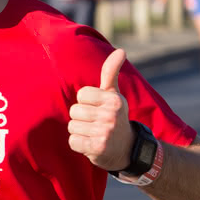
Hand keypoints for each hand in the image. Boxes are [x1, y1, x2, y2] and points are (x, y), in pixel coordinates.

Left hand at [68, 50, 133, 170]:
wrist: (126, 149)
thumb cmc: (115, 117)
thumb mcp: (115, 95)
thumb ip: (111, 72)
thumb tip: (121, 50)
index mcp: (113, 99)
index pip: (81, 94)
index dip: (85, 103)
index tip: (97, 109)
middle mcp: (110, 115)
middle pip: (74, 111)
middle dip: (81, 119)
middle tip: (95, 124)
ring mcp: (104, 132)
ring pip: (72, 126)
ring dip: (80, 132)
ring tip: (93, 134)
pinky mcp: (97, 148)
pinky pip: (73, 141)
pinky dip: (79, 144)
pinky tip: (91, 144)